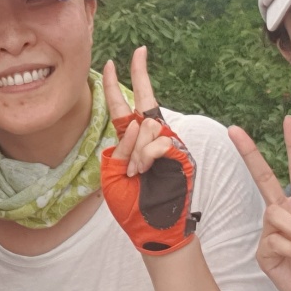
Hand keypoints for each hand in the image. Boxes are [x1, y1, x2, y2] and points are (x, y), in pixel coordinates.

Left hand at [100, 48, 199, 255]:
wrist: (151, 229)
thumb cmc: (130, 206)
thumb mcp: (112, 174)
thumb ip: (120, 148)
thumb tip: (136, 126)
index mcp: (131, 141)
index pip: (122, 105)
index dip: (115, 83)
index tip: (111, 61)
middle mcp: (150, 138)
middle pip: (140, 107)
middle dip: (134, 112)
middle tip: (137, 118)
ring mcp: (167, 143)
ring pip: (148, 125)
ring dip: (138, 152)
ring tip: (140, 174)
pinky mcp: (179, 153)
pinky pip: (159, 141)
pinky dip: (148, 156)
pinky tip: (148, 171)